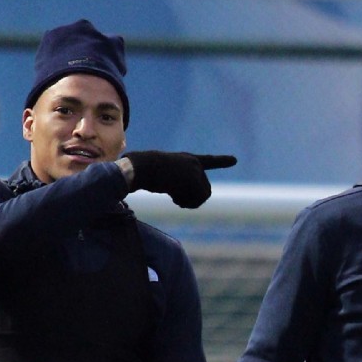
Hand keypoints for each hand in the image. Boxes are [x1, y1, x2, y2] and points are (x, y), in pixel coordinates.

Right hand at [123, 151, 237, 208]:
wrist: (138, 168)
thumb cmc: (141, 171)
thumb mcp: (155, 176)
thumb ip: (164, 182)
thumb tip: (127, 185)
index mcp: (186, 159)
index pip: (208, 161)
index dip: (221, 161)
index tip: (235, 160)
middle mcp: (194, 163)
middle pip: (205, 191)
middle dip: (191, 198)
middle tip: (174, 196)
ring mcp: (195, 170)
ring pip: (202, 196)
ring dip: (188, 200)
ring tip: (171, 193)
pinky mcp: (194, 177)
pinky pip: (198, 199)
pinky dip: (186, 203)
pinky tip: (173, 197)